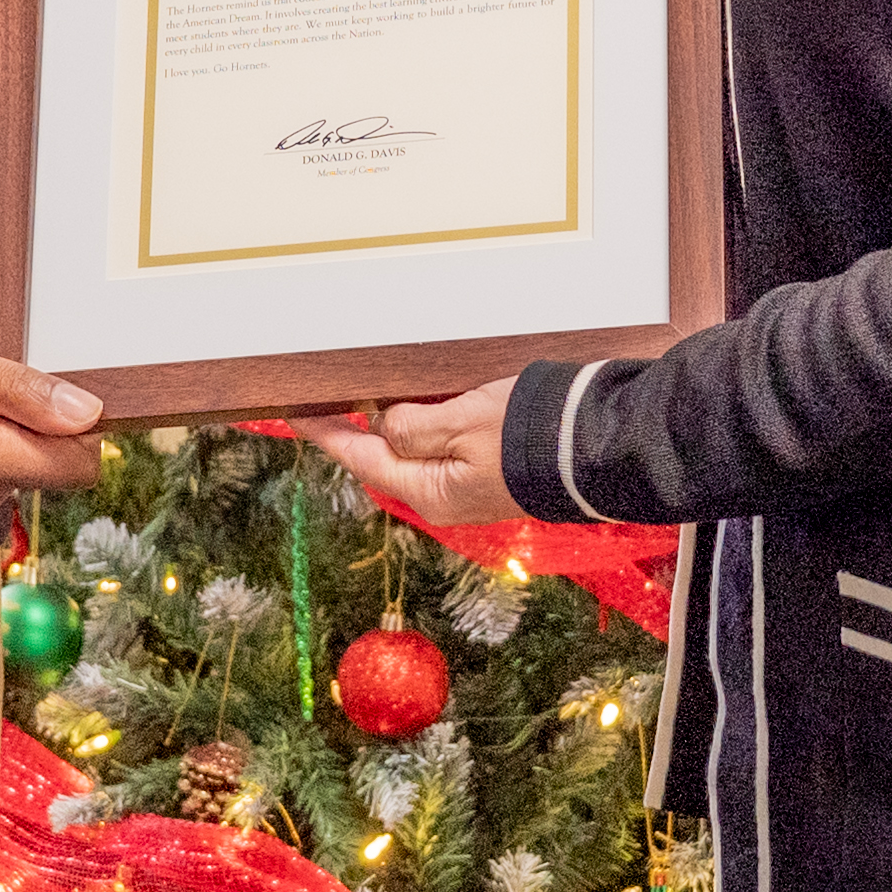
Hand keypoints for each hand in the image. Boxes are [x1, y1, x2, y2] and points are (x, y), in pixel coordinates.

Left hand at [298, 377, 520, 526]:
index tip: (296, 415)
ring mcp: (465, 485)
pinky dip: (421, 423)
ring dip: (388, 424)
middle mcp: (442, 495)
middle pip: (384, 458)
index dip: (326, 433)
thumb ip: (411, 427)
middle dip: (355, 430)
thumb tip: (385, 427)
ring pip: (412, 450)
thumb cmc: (530, 434)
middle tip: (327, 398)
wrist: (596, 447)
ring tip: (365, 395)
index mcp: (428, 491)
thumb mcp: (459, 423)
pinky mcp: (487, 469)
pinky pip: (440, 446)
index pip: (360, 458)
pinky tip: (416, 403)